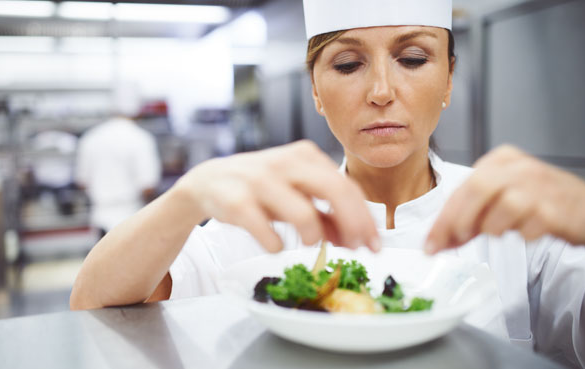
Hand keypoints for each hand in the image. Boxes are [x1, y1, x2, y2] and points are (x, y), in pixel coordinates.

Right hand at [175, 140, 379, 252]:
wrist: (209, 182)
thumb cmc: (259, 188)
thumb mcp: (295, 195)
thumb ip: (324, 215)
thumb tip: (355, 240)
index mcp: (304, 156)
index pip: (346, 186)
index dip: (365, 218)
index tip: (375, 244)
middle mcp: (286, 163)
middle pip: (334, 190)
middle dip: (354, 224)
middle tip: (359, 250)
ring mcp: (260, 180)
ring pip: (302, 212)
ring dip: (313, 235)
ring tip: (308, 243)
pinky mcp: (237, 201)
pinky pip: (266, 230)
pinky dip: (276, 245)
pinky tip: (276, 246)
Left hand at [425, 145, 584, 253]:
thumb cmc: (539, 203)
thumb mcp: (500, 202)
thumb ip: (469, 219)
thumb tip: (437, 242)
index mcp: (500, 160)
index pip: (461, 188)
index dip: (442, 219)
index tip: (429, 244)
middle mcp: (519, 167)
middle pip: (477, 189)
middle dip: (459, 220)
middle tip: (456, 240)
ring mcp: (539, 186)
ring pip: (502, 207)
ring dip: (493, 228)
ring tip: (500, 231)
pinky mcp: (556, 208)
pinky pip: (527, 228)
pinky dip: (521, 235)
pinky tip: (527, 231)